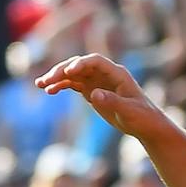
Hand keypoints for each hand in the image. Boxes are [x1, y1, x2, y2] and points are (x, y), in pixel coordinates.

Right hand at [32, 54, 170, 140]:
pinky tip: (48, 91)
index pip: (95, 62)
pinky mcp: (92, 91)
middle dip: (62, 71)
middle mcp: (105, 74)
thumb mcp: (129, 112)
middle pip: (80, 65)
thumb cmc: (142, 117)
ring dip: (56, 77)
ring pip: (73, 74)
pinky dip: (61, 86)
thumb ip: (113, 102)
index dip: (81, 64)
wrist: (145, 124)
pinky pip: (73, 84)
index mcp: (117, 73)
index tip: (68, 71)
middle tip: (46, 80)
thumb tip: (94, 94)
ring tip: (40, 84)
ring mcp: (97, 81)